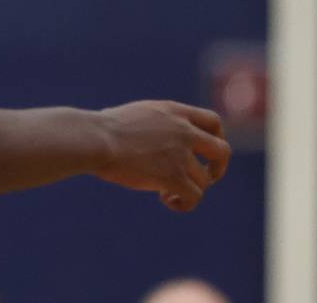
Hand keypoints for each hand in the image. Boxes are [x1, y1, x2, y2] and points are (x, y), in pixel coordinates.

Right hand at [93, 100, 230, 211]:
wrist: (94, 139)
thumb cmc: (99, 130)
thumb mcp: (133, 116)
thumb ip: (152, 125)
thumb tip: (145, 136)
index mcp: (172, 112)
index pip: (212, 121)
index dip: (215, 138)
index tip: (204, 151)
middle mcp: (183, 130)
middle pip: (222, 151)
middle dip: (217, 168)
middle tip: (205, 177)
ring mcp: (181, 154)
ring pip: (203, 180)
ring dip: (189, 189)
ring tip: (166, 194)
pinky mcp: (174, 176)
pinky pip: (193, 197)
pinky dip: (184, 203)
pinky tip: (167, 201)